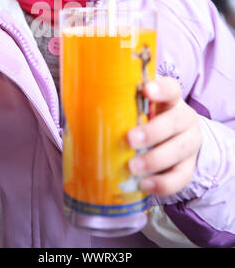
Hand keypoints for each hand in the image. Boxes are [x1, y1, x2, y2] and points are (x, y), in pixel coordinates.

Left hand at [127, 77, 201, 195]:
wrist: (172, 142)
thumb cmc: (145, 121)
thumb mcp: (136, 110)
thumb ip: (120, 106)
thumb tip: (82, 105)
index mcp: (171, 100)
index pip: (172, 88)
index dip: (161, 89)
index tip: (146, 90)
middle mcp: (185, 118)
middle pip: (175, 121)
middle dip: (152, 131)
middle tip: (129, 139)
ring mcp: (190, 143)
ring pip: (179, 149)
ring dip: (155, 159)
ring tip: (132, 167)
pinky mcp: (190, 166)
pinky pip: (181, 177)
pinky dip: (162, 183)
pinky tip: (144, 184)